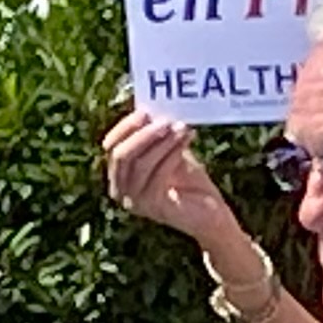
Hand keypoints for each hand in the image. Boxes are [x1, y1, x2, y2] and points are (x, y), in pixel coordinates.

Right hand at [101, 106, 258, 257]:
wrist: (212, 215)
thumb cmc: (191, 183)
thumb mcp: (169, 153)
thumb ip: (156, 136)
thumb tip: (151, 107)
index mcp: (119, 176)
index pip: (111, 146)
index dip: (126, 127)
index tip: (146, 111)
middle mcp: (120, 191)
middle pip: (121, 155)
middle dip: (144, 133)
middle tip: (166, 120)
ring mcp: (135, 202)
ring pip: (140, 163)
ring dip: (162, 142)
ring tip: (182, 127)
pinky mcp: (154, 208)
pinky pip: (158, 175)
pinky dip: (171, 154)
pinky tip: (186, 140)